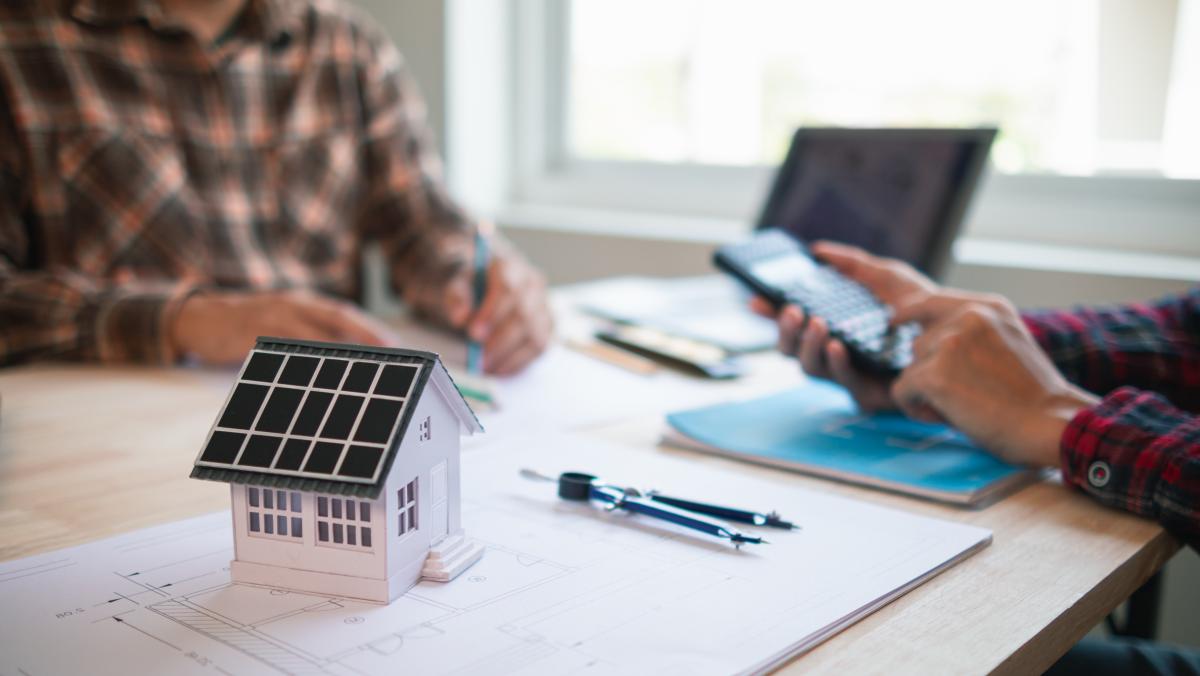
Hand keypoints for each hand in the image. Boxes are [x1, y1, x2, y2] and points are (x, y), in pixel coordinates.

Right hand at [170, 289, 398, 364]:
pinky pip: (278, 349)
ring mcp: (270, 316)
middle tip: (391, 356)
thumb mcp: (283, 322)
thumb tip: (349, 364)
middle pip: (337, 318)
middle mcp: (292, 304)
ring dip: (336, 352)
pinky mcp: (248, 333)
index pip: (344, 314)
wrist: (200, 318)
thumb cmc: (250, 325)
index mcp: (304, 303)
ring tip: (361, 372)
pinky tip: (313, 380)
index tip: (397, 347)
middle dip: (366, 336)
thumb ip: (311, 336)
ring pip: (310, 334)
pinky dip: (298, 361)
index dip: (371, 329)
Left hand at [441, 245, 552, 375]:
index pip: (507, 289)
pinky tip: (500, 369)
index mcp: (510, 265)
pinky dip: (520, 362)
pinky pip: (540, 348)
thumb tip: (461, 317)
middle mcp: (533, 284)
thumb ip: (456, 296)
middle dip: (501, 341)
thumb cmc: (469, 284)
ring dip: (511, 356)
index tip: (474, 335)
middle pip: (523, 315)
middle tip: (479, 359)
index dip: (492, 313)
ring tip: (486, 367)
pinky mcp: (548, 326)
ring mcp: (544, 305)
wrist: (480, 285)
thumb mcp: (454, 283)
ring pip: (536, 334)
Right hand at [749, 241, 938, 411]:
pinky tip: (839, 346)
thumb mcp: (885, 276)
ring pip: (812, 370)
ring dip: (808, 346)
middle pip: (793, 352)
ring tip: (818, 323)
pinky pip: (845, 385)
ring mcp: (852, 377)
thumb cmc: (922, 308)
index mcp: (833, 331)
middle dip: (785, 332)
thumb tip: (817, 250)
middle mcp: (836, 357)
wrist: (961, 331)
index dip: (770, 315)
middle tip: (793, 310)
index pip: (792, 325)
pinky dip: (838, 364)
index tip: (756, 299)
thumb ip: (851, 263)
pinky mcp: (873, 395)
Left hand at [889, 298, 1098, 465]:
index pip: (931, 300)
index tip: (895, 321)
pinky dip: (917, 410)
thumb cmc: (1032, 397)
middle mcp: (969, 317)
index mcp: (989, 307)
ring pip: (911, 368)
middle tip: (970, 395)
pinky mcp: (934, 374)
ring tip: (966, 406)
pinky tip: (949, 418)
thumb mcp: (1006, 343)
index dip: (909, 312)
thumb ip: (971, 333)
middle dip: (933, 372)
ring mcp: (949, 343)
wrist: (1052, 425)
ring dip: (928, 392)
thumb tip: (920, 336)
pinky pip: (901, 391)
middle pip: (919, 343)